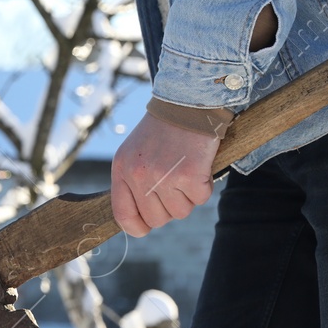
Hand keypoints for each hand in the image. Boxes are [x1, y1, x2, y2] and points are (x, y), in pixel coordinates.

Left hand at [111, 113, 219, 237]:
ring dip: (188, 197)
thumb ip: (133, 182)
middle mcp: (139, 176)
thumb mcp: (135, 153)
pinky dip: (204, 187)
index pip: (123, 216)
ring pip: (180, 212)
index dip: (137, 227)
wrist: (188, 100)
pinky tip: (200, 166)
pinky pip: (200, 199)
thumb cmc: (164, 129)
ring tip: (187, 171)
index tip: (147, 227)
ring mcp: (163, 176)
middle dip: (169, 208)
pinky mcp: (189, 175)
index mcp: (122, 170)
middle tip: (176, 185)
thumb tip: (142, 219)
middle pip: (156, 219)